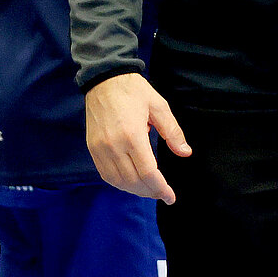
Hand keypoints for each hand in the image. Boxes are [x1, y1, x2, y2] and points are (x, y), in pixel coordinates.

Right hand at [84, 72, 189, 204]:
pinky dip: (120, 183)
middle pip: (133, 181)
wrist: (104, 79)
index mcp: (132, 135)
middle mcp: (114, 146)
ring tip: (149, 190)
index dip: (161, 189)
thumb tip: (185, 153)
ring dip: (135, 191)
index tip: (170, 197)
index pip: (148, 173)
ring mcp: (100, 149)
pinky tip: (131, 183)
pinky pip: (106, 175)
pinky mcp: (93, 149)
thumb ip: (172, 132)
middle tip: (163, 194)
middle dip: (150, 192)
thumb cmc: (134, 91)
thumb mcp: (159, 106)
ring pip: (118, 181)